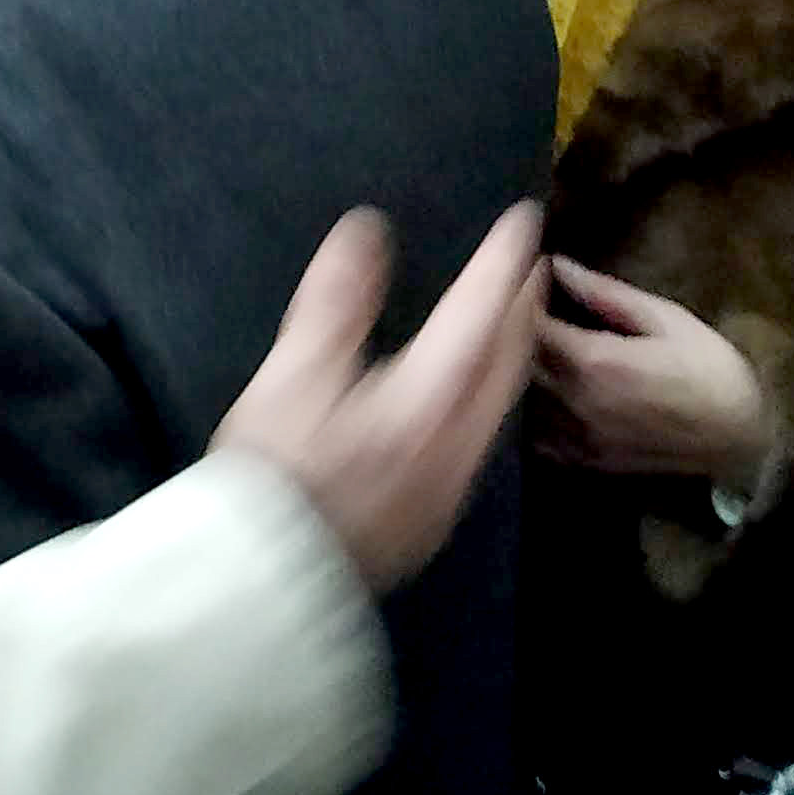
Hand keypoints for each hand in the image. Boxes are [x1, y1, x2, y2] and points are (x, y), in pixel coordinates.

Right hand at [214, 203, 543, 593]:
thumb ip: (335, 302)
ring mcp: (452, 485)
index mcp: (425, 403)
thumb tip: (367, 230)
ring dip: (513, 350)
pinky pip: (483, 436)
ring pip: (501, 403)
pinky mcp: (436, 514)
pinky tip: (473, 391)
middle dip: (521, 306)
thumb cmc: (273, 470)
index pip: (477, 317)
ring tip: (513, 315)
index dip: (500, 265)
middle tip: (529, 262)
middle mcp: (456, 444)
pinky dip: (491, 392)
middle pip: (507, 363)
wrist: (264, 575)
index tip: (523, 220)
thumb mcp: (290, 376)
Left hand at [534, 260, 777, 492]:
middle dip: (525, 335)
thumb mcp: (667, 319)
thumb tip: (558, 265)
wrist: (746, 440)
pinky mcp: (588, 462)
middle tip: (541, 315)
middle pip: (522, 362)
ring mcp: (579, 437)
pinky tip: (560, 397)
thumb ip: (606, 294)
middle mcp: (576, 401)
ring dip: (531, 374)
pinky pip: (542, 437)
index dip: (524, 300)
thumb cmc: (711, 369)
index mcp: (594, 361)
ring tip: (550, 353)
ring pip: (528, 399)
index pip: (529, 325)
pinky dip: (542, 414)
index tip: (532, 284)